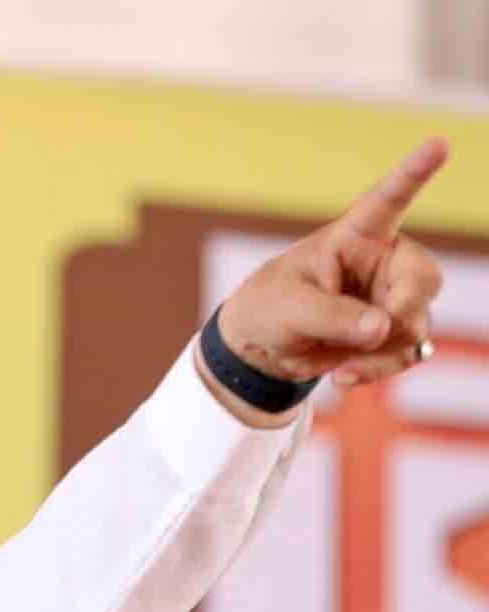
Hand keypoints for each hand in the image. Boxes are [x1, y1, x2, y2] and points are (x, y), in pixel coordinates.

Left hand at [217, 137, 449, 397]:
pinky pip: (407, 353)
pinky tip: (345, 376)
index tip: (439, 143)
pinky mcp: (391, 334)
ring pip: (415, 325)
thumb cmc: (270, 307)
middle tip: (379, 328)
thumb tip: (383, 328)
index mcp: (355, 236)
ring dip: (382, 351)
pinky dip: (380, 369)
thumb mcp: (289, 307)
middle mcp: (384, 263)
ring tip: (342, 361)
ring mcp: (391, 299)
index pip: (388, 199)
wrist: (263, 347)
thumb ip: (333, 315)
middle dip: (404, 310)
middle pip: (424, 279)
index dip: (415, 172)